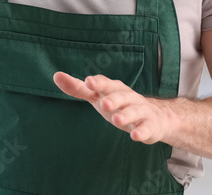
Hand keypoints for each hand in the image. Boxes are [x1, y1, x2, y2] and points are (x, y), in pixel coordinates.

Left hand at [53, 72, 174, 143]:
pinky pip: (146, 128)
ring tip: (117, 120)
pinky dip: (142, 131)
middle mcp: (128, 96)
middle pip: (121, 95)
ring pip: (133, 111)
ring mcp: (140, 110)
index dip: (98, 83)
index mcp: (114, 88)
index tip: (88, 81)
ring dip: (126, 115)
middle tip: (103, 104)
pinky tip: (135, 136)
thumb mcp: (98, 96)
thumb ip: (78, 88)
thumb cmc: (119, 104)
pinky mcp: (150, 125)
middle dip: (113, 99)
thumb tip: (56, 76)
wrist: (155, 117)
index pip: (105, 83)